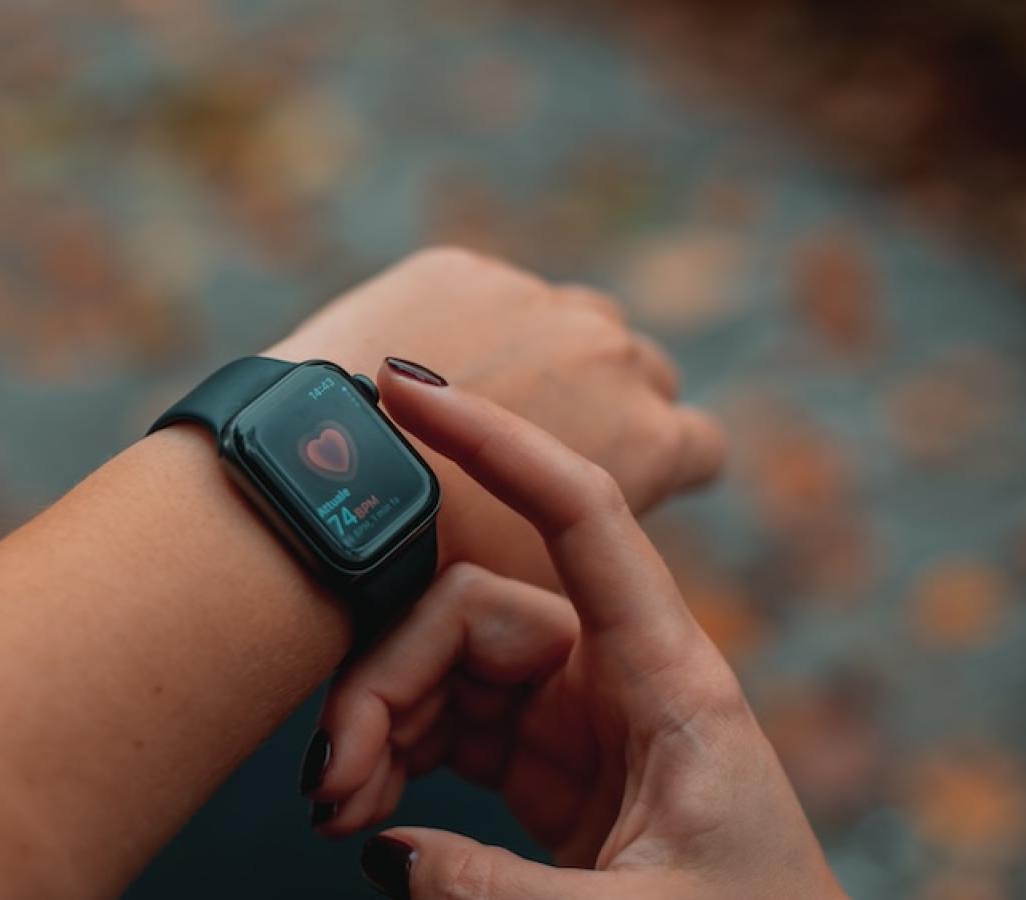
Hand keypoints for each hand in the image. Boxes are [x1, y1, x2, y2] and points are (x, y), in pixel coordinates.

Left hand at [268, 247, 724, 586]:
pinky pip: (478, 294)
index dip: (664, 462)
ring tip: (477, 403)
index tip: (628, 475)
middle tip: (542, 439)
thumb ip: (592, 546)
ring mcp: (537, 302)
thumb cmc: (434, 571)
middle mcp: (613, 357)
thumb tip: (590, 553)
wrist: (325, 495)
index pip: (700, 444)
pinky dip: (460, 325)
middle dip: (606, 398)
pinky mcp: (460, 270)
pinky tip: (409, 375)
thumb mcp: (546, 585)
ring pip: (564, 318)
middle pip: (640, 369)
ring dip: (541, 350)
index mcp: (654, 439)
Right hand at [303, 363, 842, 898]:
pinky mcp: (550, 766)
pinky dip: (398, 758)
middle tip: (330, 781)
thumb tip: (377, 847)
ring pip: (448, 666)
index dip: (494, 439)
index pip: (580, 515)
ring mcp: (579, 718)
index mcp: (670, 679)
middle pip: (470, 612)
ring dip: (380, 724)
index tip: (404, 389)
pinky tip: (366, 813)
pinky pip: (451, 726)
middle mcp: (620, 675)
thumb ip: (493, 888)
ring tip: (337, 812)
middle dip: (384, 679)